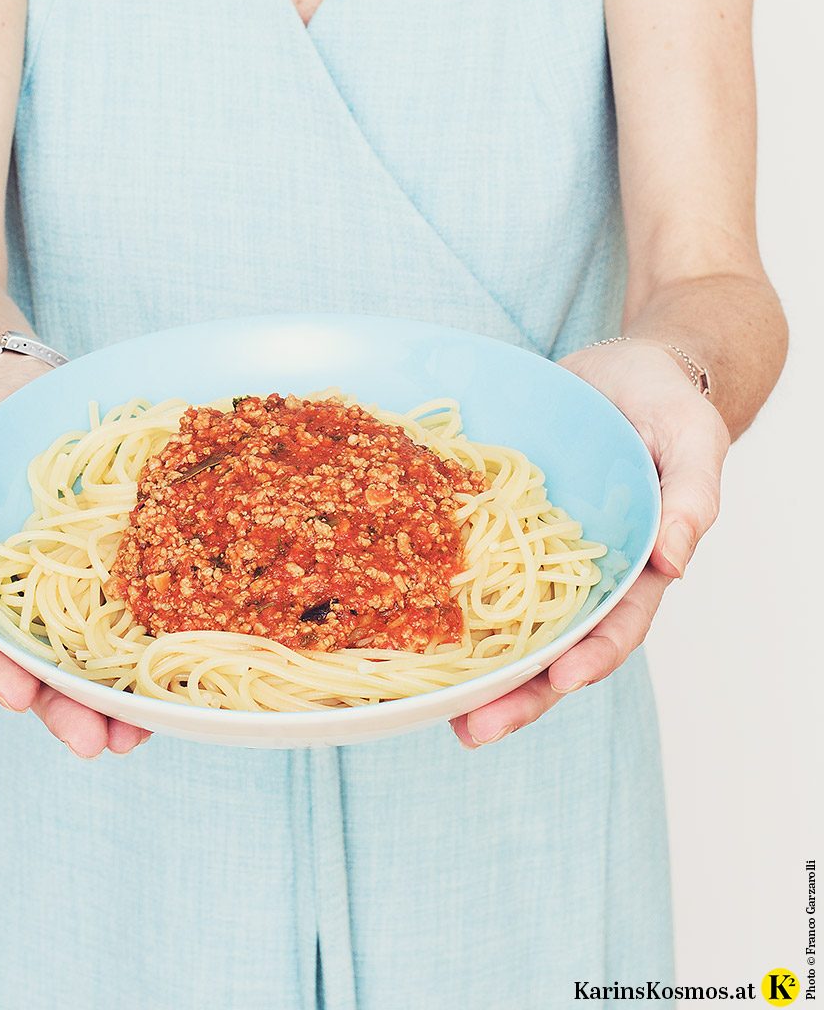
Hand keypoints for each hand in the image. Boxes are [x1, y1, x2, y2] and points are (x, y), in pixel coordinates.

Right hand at [0, 355, 150, 757]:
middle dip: (69, 708)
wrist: (11, 396)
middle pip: (44, 662)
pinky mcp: (114, 557)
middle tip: (99, 744)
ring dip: (116, 694)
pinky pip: (133, 600)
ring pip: (93, 647)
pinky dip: (152, 636)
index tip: (22, 698)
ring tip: (143, 731)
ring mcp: (73, 579)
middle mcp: (26, 594)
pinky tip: (179, 671)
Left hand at [450, 339, 729, 747]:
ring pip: (507, 624)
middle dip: (519, 694)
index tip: (560, 683)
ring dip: (476, 670)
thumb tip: (676, 560)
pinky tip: (408, 628)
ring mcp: (537, 556)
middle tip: (473, 731)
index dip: (592, 657)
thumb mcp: (692, 437)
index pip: (617, 624)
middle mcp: (582, 574)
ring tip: (434, 708)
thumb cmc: (663, 405)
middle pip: (553, 647)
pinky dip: (449, 603)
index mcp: (635, 565)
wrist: (615, 372)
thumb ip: (694, 495)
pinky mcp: (500, 530)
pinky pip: (474, 570)